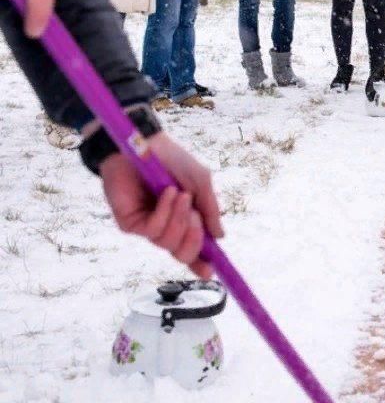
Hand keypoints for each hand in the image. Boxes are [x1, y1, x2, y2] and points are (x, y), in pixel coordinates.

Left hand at [100, 132, 224, 278]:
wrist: (143, 144)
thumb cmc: (172, 160)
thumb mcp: (200, 182)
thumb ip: (210, 209)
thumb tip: (220, 237)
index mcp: (184, 219)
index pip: (193, 248)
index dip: (202, 263)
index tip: (212, 272)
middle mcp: (166, 226)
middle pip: (182, 254)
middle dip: (194, 241)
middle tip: (196, 219)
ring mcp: (148, 226)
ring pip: (168, 243)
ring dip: (180, 220)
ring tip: (181, 195)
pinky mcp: (131, 223)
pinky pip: (152, 230)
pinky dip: (164, 212)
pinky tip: (166, 193)